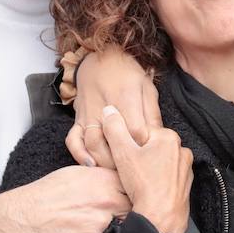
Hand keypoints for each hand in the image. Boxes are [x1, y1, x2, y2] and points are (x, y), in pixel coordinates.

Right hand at [0, 166, 130, 232]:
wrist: (24, 218)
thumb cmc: (48, 194)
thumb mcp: (78, 173)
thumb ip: (105, 175)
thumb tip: (126, 178)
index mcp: (104, 180)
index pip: (139, 184)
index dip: (142, 192)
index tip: (143, 197)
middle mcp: (107, 201)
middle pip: (140, 207)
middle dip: (141, 212)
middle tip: (141, 216)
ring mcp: (102, 224)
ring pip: (131, 228)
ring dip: (131, 230)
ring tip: (129, 231)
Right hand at [67, 47, 161, 168]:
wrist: (100, 58)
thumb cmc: (127, 72)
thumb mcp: (147, 87)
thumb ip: (152, 112)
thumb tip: (160, 136)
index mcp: (126, 98)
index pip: (137, 131)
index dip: (146, 146)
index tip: (153, 156)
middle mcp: (105, 107)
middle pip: (113, 142)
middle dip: (125, 161)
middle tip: (137, 173)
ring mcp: (89, 114)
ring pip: (92, 143)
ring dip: (104, 161)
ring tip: (117, 174)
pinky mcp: (78, 119)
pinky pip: (73, 139)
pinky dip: (79, 154)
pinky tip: (91, 165)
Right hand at [101, 105, 191, 232]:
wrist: (160, 218)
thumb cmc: (142, 185)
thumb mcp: (122, 152)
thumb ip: (114, 128)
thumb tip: (109, 110)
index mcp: (168, 136)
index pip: (140, 133)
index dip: (126, 145)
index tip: (121, 158)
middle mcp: (182, 150)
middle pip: (150, 147)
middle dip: (137, 157)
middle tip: (128, 172)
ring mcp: (186, 169)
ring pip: (158, 163)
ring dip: (147, 170)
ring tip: (137, 183)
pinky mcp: (185, 185)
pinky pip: (166, 178)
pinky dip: (157, 182)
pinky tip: (147, 190)